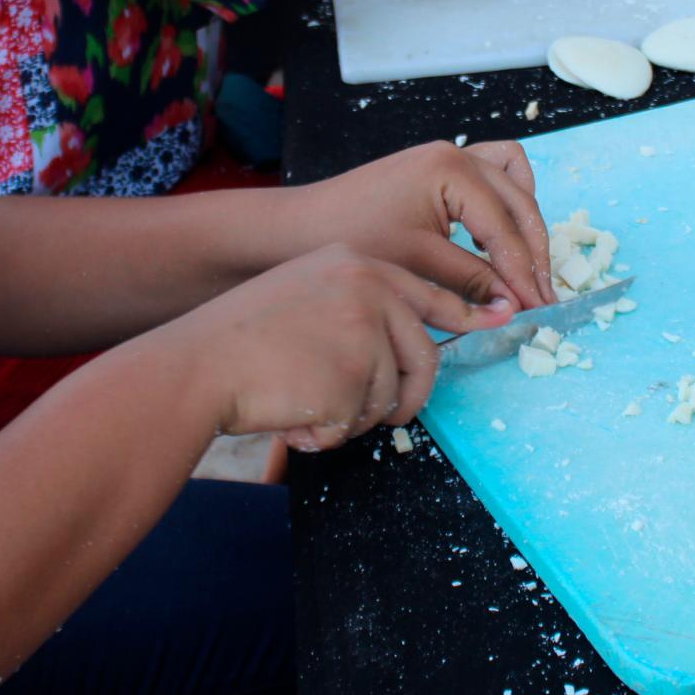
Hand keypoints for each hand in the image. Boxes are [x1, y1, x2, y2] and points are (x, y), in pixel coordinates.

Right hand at [154, 245, 510, 450]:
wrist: (195, 366)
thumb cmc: (239, 340)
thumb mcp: (305, 293)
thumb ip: (358, 306)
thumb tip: (411, 342)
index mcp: (355, 262)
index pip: (429, 292)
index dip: (465, 314)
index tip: (499, 319)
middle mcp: (368, 287)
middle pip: (424, 352)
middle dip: (410, 396)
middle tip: (395, 419)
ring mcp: (364, 330)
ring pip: (390, 394)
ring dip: (353, 416)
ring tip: (304, 404)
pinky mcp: (355, 374)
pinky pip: (360, 421)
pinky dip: (328, 432)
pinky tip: (292, 416)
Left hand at [288, 140, 556, 309]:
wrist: (301, 227)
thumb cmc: (352, 238)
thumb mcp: (418, 264)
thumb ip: (472, 280)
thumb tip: (515, 304)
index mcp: (452, 170)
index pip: (504, 228)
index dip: (525, 272)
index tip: (540, 307)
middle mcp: (456, 154)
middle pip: (520, 203)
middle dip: (533, 252)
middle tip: (541, 296)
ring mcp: (449, 157)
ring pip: (513, 182)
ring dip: (524, 222)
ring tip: (525, 265)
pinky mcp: (439, 169)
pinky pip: (493, 176)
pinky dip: (504, 205)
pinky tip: (497, 240)